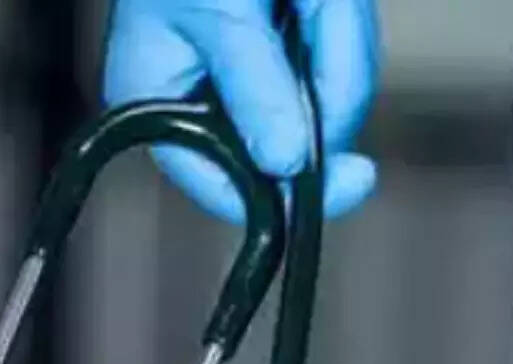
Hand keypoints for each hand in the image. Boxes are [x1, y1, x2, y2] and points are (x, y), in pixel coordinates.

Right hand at [103, 0, 378, 223]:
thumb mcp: (219, 12)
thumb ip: (255, 85)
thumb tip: (286, 162)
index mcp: (160, 107)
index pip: (224, 186)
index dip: (285, 195)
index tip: (352, 178)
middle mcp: (206, 104)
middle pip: (291, 143)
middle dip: (326, 79)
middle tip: (318, 9)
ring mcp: (251, 80)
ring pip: (326, 99)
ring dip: (337, 37)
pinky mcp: (286, 54)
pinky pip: (336, 61)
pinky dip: (340, 22)